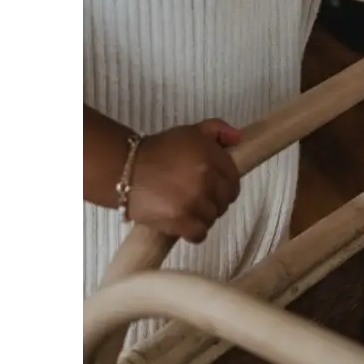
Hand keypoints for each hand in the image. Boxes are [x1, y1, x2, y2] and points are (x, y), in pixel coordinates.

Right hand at [127, 119, 243, 242]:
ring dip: (204, 216)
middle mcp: (206, 179)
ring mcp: (194, 202)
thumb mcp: (191, 132)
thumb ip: (218, 129)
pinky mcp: (179, 221)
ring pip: (213, 217)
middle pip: (225, 200)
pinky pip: (200, 234)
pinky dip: (195, 232)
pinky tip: (186, 224)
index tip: (216, 187)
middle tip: (201, 199)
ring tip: (190, 209)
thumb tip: (239, 138)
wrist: (124, 169)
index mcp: (211, 157)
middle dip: (216, 200)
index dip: (226, 185)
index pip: (234, 179)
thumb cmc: (159, 149)